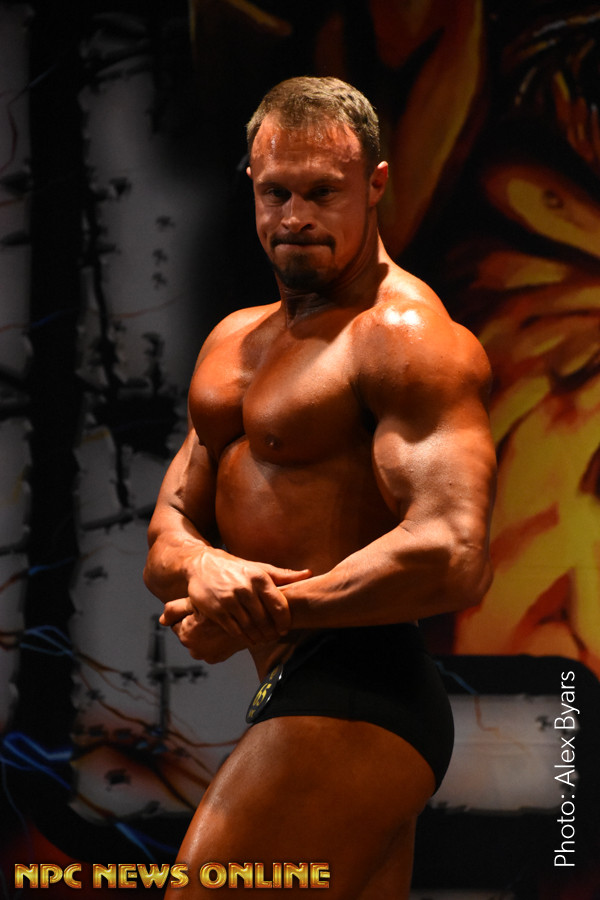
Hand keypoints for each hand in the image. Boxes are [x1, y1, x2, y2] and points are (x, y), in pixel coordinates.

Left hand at [160, 600, 247, 663]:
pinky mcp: (215, 658)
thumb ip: (175, 609)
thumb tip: (161, 620)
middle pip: (187, 632)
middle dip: (193, 624)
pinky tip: (220, 631)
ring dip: (202, 633)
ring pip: (197, 640)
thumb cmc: (222, 606)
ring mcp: (205, 656)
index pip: (176, 622)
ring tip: (215, 622)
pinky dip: (211, 641)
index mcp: (185, 635)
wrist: (249, 620)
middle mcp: (193, 650)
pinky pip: (208, 647)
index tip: (199, 609)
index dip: (187, 613)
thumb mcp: (196, 602)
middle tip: (208, 615)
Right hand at [183, 548, 311, 642]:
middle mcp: (245, 588)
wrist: (202, 564)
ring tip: (262, 640)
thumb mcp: (259, 568)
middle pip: (265, 620)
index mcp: (259, 577)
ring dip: (258, 637)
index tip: (285, 628)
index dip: (284, 621)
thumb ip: (283, 574)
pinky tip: (248, 639)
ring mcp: (229, 600)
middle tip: (274, 637)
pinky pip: (234, 630)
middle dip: (271, 632)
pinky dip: (243, 637)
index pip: (278, 605)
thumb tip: (309, 574)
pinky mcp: (216, 611)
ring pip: (250, 627)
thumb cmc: (236, 567)